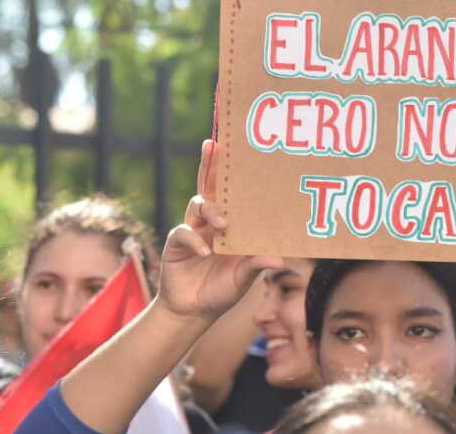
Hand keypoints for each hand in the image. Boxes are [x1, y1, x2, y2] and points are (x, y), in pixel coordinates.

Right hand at [158, 141, 281, 320]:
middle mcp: (211, 223)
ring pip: (198, 204)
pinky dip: (195, 241)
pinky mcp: (176, 243)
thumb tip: (279, 260)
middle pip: (209, 186)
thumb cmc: (221, 291)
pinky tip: (206, 253)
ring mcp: (193, 230)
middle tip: (212, 144)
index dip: (233, 172)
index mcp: (230, 226)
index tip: (238, 149)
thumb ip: (256, 266)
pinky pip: (184, 233)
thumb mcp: (243, 279)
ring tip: (223, 224)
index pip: (232, 194)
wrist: (194, 312)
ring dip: (211, 210)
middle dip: (210, 164)